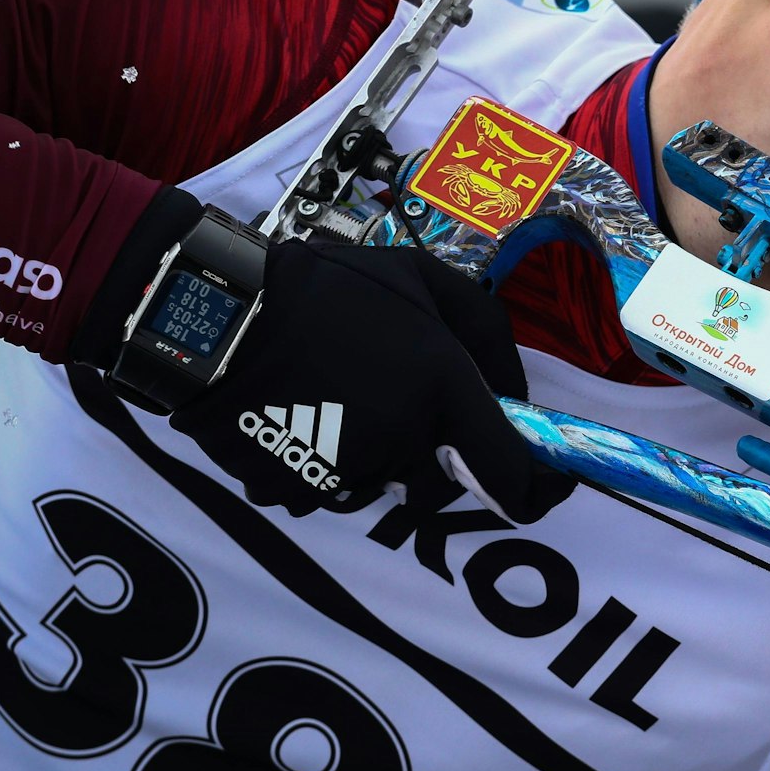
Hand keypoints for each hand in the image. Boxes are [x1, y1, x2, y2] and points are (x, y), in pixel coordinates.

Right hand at [170, 241, 572, 522]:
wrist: (223, 314)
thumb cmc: (332, 289)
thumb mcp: (425, 279)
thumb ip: (488, 334)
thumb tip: (515, 393)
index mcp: (441, 391)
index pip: (511, 476)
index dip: (537, 490)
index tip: (546, 484)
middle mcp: (401, 442)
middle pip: (443, 483)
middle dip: (438, 452)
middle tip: (404, 396)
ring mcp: (344, 473)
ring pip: (387, 485)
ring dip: (382, 453)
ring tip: (346, 392)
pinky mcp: (295, 491)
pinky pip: (333, 489)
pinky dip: (330, 460)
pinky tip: (308, 411)